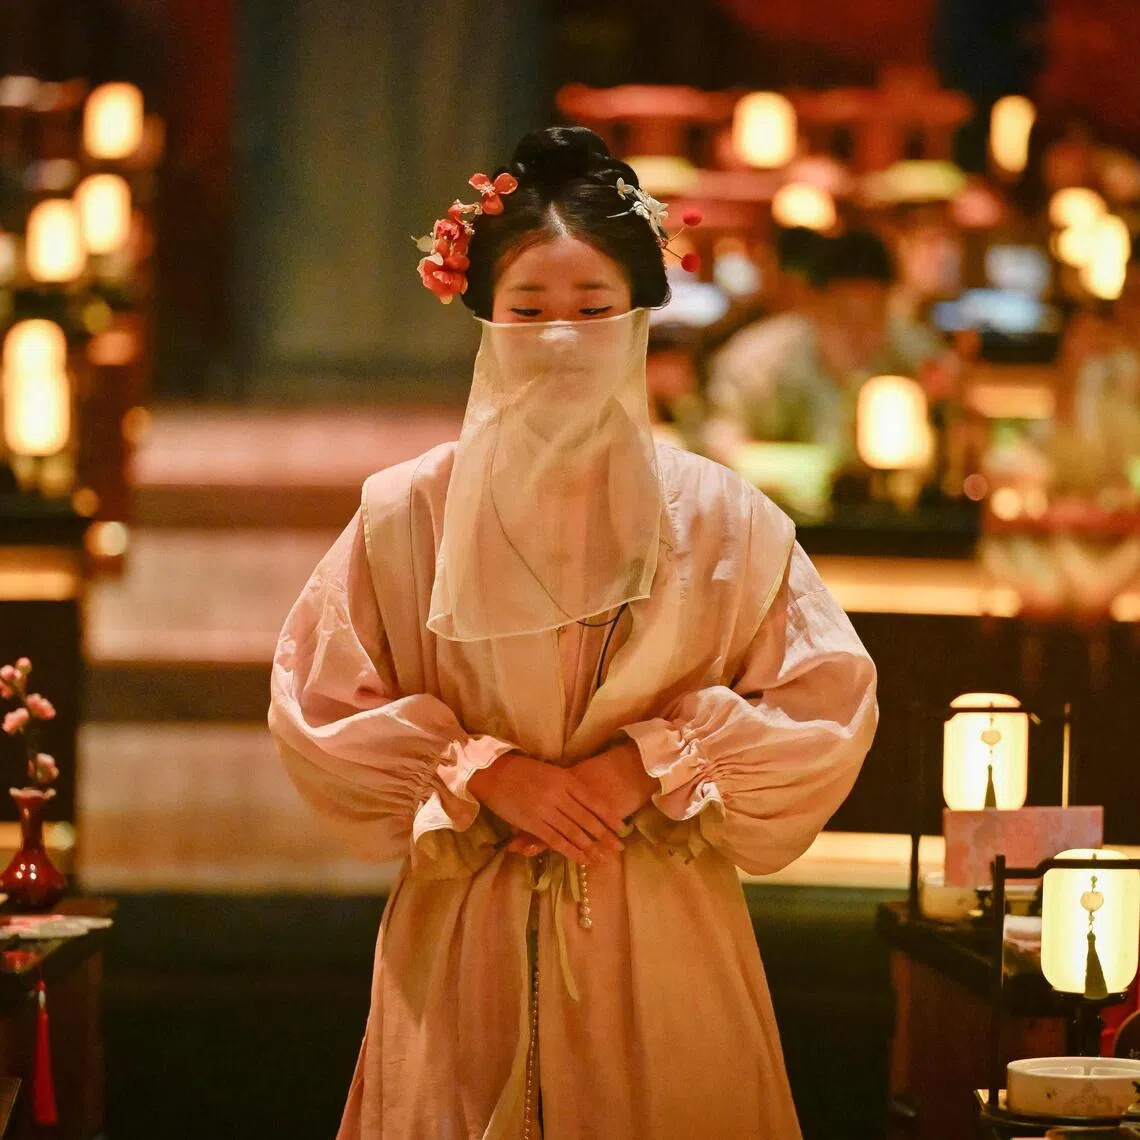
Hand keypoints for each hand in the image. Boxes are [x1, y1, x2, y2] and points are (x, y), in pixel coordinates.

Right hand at [505, 741, 656, 856]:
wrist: (494, 772)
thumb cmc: (522, 769)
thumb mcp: (550, 770)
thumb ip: (567, 784)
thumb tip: (587, 798)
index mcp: (565, 779)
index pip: (593, 800)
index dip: (609, 815)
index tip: (622, 827)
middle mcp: (559, 795)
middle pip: (587, 819)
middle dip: (605, 835)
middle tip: (619, 847)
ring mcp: (546, 811)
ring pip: (574, 832)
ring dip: (591, 847)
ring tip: (604, 857)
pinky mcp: (533, 824)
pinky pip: (556, 841)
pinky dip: (571, 851)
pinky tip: (582, 859)